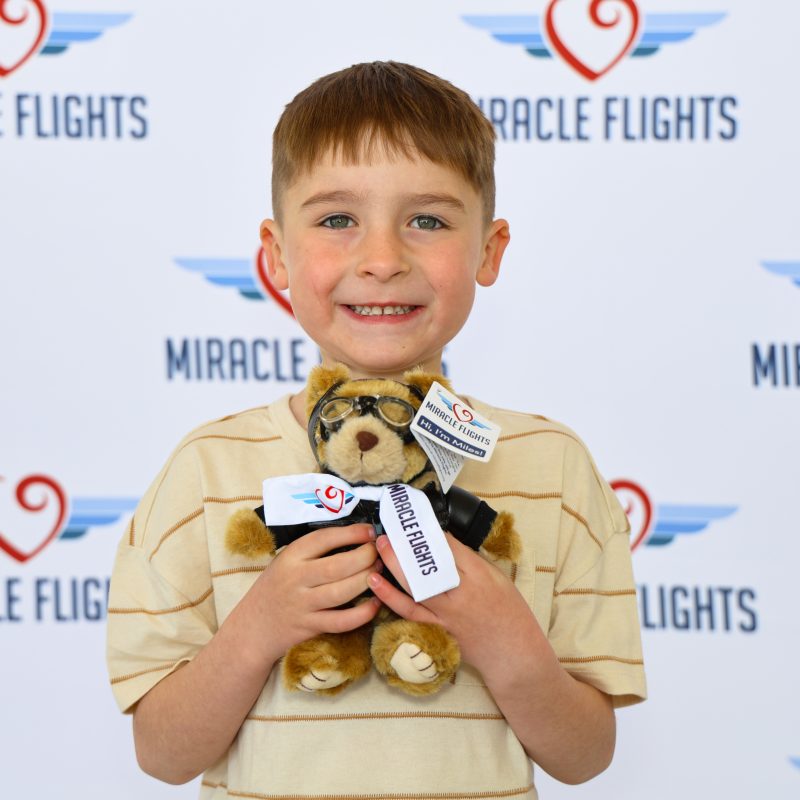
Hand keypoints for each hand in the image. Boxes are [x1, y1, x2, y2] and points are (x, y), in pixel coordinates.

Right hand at [244, 524, 381, 665]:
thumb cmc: (277, 586)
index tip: (369, 532)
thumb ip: (314, 550)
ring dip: (366, 581)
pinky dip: (361, 613)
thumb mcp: (287, 560)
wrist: (254, 626)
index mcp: (291, 556)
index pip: (324, 539)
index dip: (351, 533)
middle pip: (337, 566)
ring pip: (341, 592)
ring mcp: (302, 605)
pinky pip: (340, 621)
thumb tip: (355, 536)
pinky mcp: (309, 627)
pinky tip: (375, 603)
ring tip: (379, 572)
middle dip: (364, 557)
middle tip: (378, 553)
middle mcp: (296, 578)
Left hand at [368, 533, 538, 679]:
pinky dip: (392, 599)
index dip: (430, 533)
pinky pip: (411, 613)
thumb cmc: (510, 612)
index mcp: (479, 575)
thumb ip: (470, 561)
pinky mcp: (438, 630)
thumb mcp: (497, 577)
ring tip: (378, 551)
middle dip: (404, 548)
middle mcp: (460, 594)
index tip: (416, 522)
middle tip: (387, 533)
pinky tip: (377, 586)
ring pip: (414, 588)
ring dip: (393, 569)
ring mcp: (447, 614)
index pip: (449, 547)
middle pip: (426, 566)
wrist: (513, 653)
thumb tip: (444, 544)